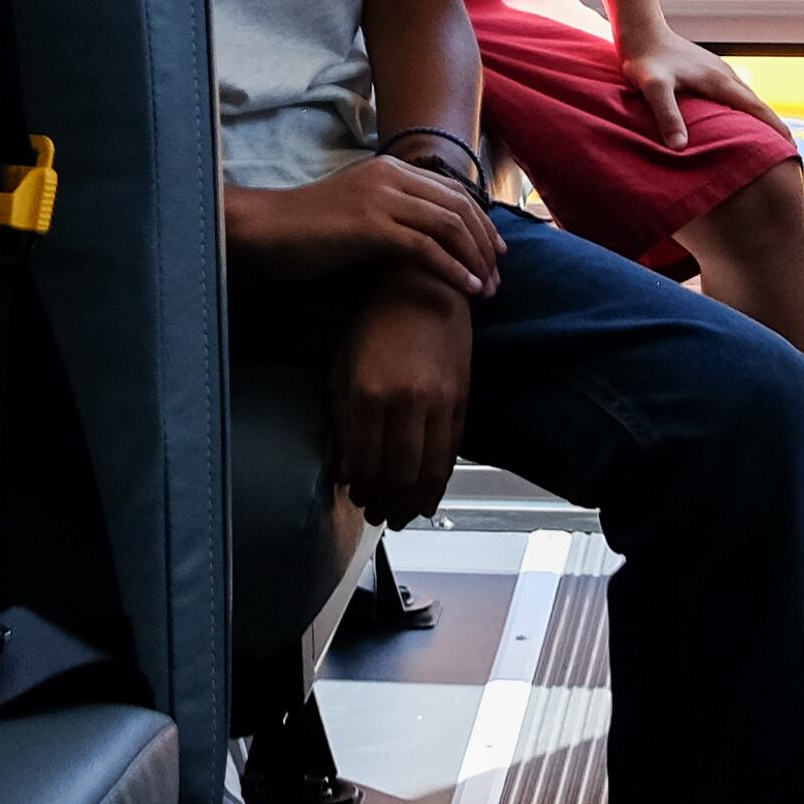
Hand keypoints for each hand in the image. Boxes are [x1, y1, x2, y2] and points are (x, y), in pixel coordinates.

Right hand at [224, 159, 502, 299]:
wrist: (265, 229)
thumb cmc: (306, 228)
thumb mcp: (359, 211)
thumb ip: (393, 215)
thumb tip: (428, 241)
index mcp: (391, 169)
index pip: (453, 192)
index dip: (482, 222)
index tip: (496, 253)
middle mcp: (392, 176)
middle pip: (460, 206)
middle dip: (486, 244)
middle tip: (499, 277)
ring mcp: (382, 198)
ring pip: (450, 225)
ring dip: (475, 260)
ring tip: (488, 290)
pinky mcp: (371, 227)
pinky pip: (426, 248)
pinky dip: (453, 270)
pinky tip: (467, 289)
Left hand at [333, 274, 471, 520]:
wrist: (423, 288)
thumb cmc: (376, 324)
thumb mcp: (343, 367)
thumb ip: (343, 419)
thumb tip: (348, 469)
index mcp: (368, 393)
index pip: (365, 462)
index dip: (361, 488)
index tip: (356, 497)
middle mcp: (405, 401)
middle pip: (398, 474)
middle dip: (386, 502)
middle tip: (378, 514)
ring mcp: (438, 402)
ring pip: (429, 470)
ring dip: (413, 501)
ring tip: (401, 514)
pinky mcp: (461, 400)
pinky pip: (452, 453)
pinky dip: (439, 482)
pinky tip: (428, 497)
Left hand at [613, 24, 788, 148]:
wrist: (641, 32)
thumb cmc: (645, 59)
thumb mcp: (654, 88)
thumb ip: (667, 115)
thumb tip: (679, 146)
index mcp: (718, 80)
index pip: (756, 108)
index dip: (774, 128)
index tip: (790, 147)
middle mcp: (723, 74)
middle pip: (757, 103)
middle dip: (773, 125)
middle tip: (787, 149)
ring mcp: (717, 70)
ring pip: (747, 97)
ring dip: (760, 115)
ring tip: (768, 137)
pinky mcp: (708, 70)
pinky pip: (735, 92)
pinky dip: (745, 107)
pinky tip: (738, 116)